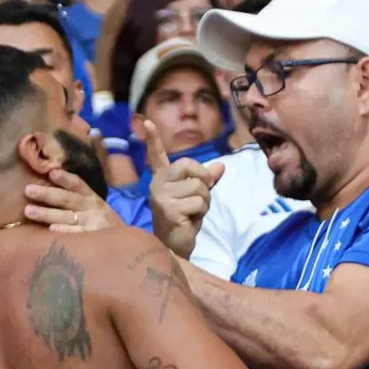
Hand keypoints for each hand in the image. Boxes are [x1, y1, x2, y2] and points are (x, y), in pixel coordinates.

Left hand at [23, 168, 123, 232]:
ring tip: (28, 211)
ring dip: (47, 214)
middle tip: (28, 190)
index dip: (65, 178)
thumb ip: (75, 197)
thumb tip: (48, 181)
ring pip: (68, 217)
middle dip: (48, 194)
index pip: (78, 184)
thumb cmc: (100, 222)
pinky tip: (50, 230)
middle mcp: (92, 208)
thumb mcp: (93, 206)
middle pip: (68, 199)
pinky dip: (64, 231)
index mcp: (92, 197)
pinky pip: (76, 234)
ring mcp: (92, 224)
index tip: (51, 172)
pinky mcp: (91, 239)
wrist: (125, 244)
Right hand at [144, 120, 223, 257]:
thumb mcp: (196, 196)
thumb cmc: (184, 220)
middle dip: (204, 181)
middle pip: (191, 166)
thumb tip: (222, 166)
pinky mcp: (168, 209)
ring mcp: (161, 196)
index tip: (146, 120)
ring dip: (205, 202)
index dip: (152, 138)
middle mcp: (157, 183)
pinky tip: (189, 221)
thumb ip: (206, 180)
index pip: (156, 155)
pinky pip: (199, 202)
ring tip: (192, 213)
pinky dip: (201, 213)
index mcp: (162, 178)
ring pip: (199, 187)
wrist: (174, 248)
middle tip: (198, 199)